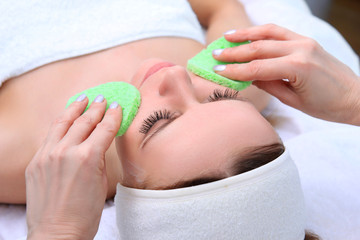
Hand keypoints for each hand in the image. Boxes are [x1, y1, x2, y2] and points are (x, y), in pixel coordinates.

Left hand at [25, 95, 121, 238]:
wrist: (57, 233)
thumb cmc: (85, 214)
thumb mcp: (101, 182)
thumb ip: (99, 156)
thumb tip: (100, 141)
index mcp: (87, 157)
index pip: (104, 128)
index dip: (113, 115)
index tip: (117, 106)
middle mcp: (66, 151)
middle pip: (84, 121)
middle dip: (96, 108)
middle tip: (103, 99)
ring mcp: (47, 155)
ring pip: (63, 123)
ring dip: (74, 109)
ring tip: (82, 99)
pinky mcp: (36, 161)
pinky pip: (49, 136)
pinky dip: (60, 124)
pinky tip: (65, 119)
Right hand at [213, 24, 359, 124]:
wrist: (354, 97)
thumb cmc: (326, 106)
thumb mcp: (293, 100)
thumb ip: (269, 85)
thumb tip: (247, 76)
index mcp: (298, 67)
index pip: (257, 67)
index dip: (235, 70)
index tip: (217, 71)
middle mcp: (301, 49)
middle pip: (259, 48)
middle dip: (234, 52)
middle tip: (214, 55)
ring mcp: (305, 41)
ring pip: (268, 33)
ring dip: (245, 34)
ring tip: (226, 37)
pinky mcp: (307, 40)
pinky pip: (280, 32)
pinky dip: (262, 32)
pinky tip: (249, 34)